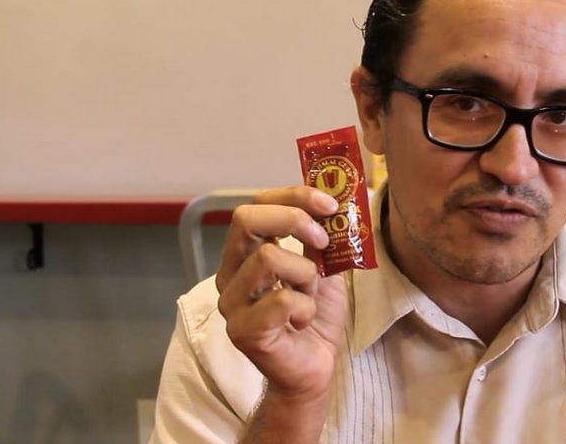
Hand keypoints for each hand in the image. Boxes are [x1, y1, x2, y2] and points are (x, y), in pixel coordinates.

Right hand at [216, 186, 346, 403]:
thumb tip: (335, 202)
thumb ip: (320, 237)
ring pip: (269, 259)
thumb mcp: (323, 267)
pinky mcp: (243, 331)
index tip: (329, 204)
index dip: (293, 196)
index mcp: (244, 254)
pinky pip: (283, 300)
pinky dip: (306, 308)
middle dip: (294, 220)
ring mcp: (232, 303)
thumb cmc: (314, 317)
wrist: (314, 369)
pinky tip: (303, 321)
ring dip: (306, 275)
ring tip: (310, 297)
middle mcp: (229, 274)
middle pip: (246, 219)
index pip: (256, 205)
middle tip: (322, 241)